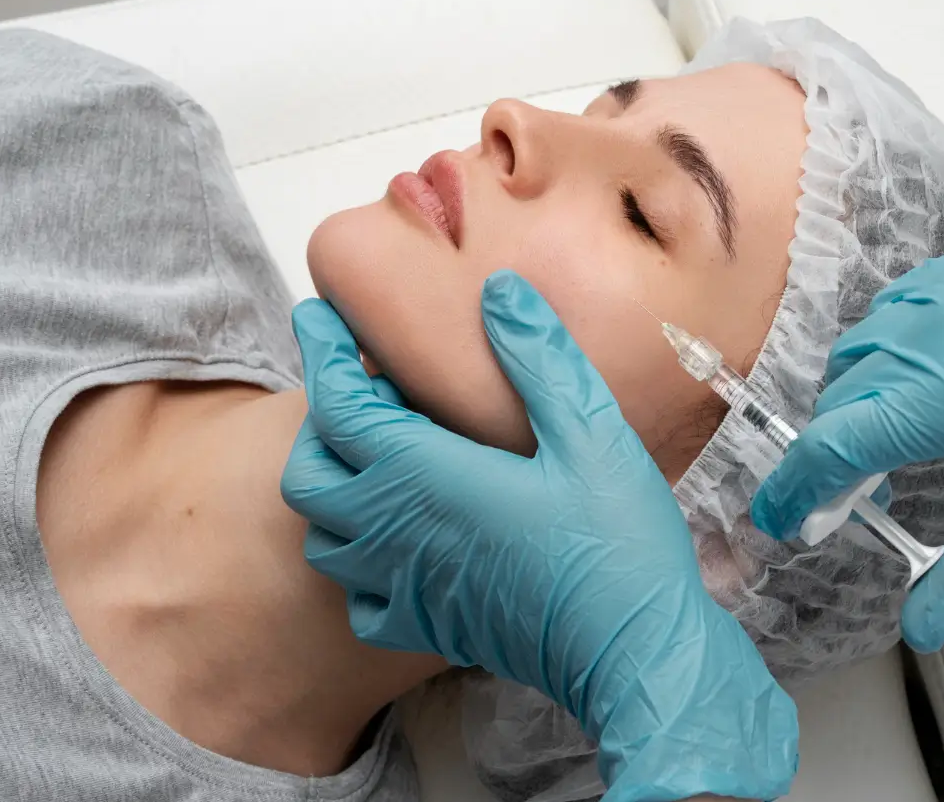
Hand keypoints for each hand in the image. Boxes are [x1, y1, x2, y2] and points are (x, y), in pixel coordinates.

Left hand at [282, 271, 796, 801]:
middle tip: (364, 387)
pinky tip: (402, 538)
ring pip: (325, 535)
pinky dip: (359, 560)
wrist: (633, 652)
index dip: (321, 352)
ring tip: (381, 455)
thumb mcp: (590, 430)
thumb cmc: (617, 541)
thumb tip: (498, 291)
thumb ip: (537, 357)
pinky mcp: (426, 625)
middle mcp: (397, 532)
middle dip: (322, 420)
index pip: (339, 405)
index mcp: (426, 476)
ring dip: (335, 486)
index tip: (317, 313)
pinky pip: (358, 596)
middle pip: (310, 471)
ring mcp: (405, 585)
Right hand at [752, 223, 943, 651]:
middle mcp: (942, 323)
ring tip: (897, 430)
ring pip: (875, 335)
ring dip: (865, 388)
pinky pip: (918, 293)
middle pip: (844, 389)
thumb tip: (926, 620)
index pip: (834, 443)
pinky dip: (905, 337)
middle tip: (848, 490)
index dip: (795, 487)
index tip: (784, 514)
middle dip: (833, 444)